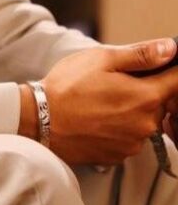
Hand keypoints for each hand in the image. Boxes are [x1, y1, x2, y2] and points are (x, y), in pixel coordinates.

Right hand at [31, 39, 177, 165]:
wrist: (39, 120)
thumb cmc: (68, 86)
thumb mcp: (102, 59)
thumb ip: (141, 55)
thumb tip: (171, 49)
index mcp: (145, 97)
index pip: (177, 82)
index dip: (170, 70)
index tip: (161, 65)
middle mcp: (145, 125)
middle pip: (160, 102)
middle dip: (145, 88)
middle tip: (115, 80)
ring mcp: (132, 144)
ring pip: (143, 119)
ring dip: (131, 108)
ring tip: (101, 99)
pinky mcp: (118, 156)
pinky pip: (129, 136)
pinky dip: (119, 125)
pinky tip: (97, 116)